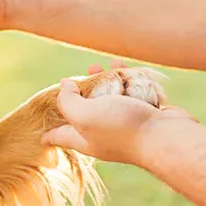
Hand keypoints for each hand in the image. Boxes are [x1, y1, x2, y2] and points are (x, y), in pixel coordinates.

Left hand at [43, 67, 195, 164]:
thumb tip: (64, 85)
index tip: (40, 133)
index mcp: (85, 140)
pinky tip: (123, 67)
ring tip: (99, 66)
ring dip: (104, 81)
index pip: (59, 138)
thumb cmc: (122, 127)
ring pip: (110, 100)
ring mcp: (126, 124)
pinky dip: (127, 79)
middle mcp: (104, 134)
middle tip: (74, 80)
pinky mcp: (145, 113)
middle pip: (85, 114)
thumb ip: (68, 100)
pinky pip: (132, 93)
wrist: (166, 137)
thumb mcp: (83, 115)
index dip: (48, 133)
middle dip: (78, 95)